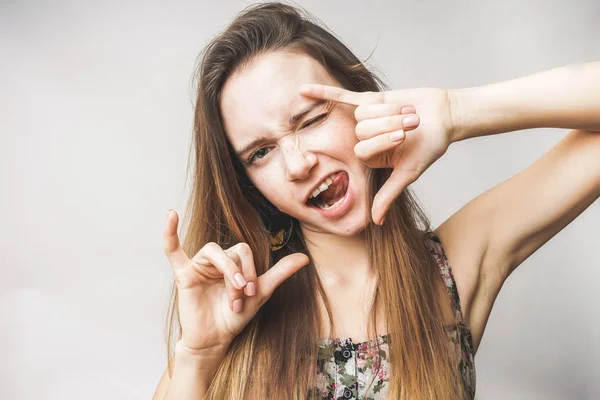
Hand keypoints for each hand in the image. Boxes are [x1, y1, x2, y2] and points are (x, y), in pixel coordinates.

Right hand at [163, 210, 309, 354]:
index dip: (251, 269)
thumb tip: (305, 257)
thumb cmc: (235, 316)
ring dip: (228, 273)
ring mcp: (198, 265)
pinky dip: (169, 232)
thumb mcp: (262, 292)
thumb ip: (280, 272)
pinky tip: (170, 214)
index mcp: (232, 261)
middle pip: (231, 251)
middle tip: (243, 296)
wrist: (216, 338)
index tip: (252, 294)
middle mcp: (215, 260)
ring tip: (234, 294)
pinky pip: (172, 250)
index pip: (243, 251)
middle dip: (242, 275)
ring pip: (214, 252)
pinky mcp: (184, 274)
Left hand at [300, 84, 454, 224]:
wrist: (445, 118)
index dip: (383, 142)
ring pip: (362, 112)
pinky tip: (303, 90)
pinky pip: (339, 96)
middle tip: (410, 124)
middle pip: (361, 130)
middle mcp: (364, 138)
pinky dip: (321, 92)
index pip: (362, 149)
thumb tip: (376, 222)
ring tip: (407, 113)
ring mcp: (364, 119)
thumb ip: (388, 194)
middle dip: (388, 125)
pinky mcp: (368, 99)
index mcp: (371, 157)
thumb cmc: (429, 147)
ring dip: (389, 110)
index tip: (405, 138)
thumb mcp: (409, 173)